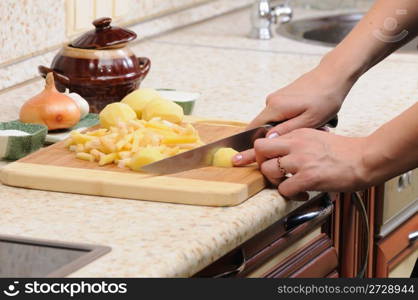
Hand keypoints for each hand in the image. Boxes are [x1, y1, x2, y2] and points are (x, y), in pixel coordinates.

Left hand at [233, 128, 369, 198]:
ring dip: (275, 182)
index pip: (265, 138)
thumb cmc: (344, 151)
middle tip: (272, 173)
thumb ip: (297, 142)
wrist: (365, 158)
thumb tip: (282, 150)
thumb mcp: (316, 137)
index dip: (254, 151)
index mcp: (298, 134)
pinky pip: (285, 189)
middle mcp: (296, 144)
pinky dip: (290, 195)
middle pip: (259, 150)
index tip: (244, 159)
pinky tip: (302, 194)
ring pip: (268, 170)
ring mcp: (301, 160)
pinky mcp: (308, 177)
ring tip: (289, 185)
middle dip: (259, 163)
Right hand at [247, 65, 354, 135]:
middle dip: (277, 136)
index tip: (266, 152)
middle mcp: (271, 101)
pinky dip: (290, 120)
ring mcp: (276, 98)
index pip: (254, 128)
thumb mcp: (310, 120)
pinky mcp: (282, 97)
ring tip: (308, 126)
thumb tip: (268, 139)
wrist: (333, 76)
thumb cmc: (325, 98)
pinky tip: (307, 119)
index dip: (257, 142)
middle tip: (298, 139)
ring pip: (273, 121)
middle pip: (264, 126)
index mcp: (275, 107)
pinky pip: (280, 114)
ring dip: (286, 128)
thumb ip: (287, 130)